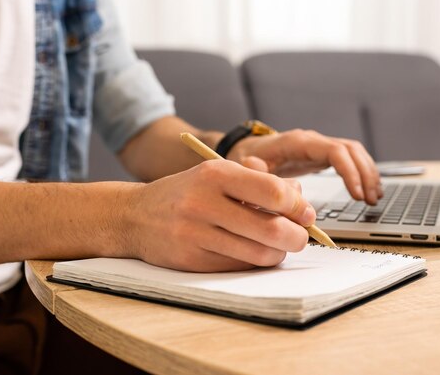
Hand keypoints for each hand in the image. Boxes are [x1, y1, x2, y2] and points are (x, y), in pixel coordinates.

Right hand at [119, 159, 314, 271]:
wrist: (134, 216)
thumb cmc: (187, 192)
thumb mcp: (218, 173)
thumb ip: (259, 180)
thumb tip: (299, 195)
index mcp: (215, 173)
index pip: (273, 192)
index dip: (298, 206)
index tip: (305, 212)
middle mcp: (204, 202)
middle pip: (272, 228)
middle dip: (297, 236)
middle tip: (300, 235)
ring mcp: (195, 234)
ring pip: (259, 253)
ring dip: (279, 253)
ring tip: (278, 245)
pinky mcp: (191, 260)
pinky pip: (239, 267)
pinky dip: (255, 262)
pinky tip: (253, 252)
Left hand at [228, 129, 382, 204]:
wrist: (244, 149)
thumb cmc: (246, 158)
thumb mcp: (248, 167)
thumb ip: (260, 175)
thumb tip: (273, 188)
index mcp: (298, 142)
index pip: (335, 151)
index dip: (350, 172)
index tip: (357, 195)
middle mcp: (312, 140)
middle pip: (351, 150)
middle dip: (365, 174)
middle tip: (370, 200)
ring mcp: (318, 146)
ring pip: (354, 152)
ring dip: (367, 173)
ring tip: (374, 198)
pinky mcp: (320, 154)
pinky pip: (349, 158)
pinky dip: (361, 172)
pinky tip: (367, 189)